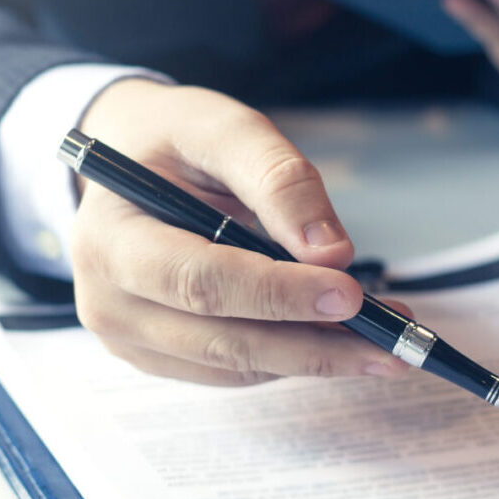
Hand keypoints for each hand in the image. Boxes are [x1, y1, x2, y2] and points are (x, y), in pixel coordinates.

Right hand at [71, 79, 408, 384]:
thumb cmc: (172, 141)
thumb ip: (277, 179)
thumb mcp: (222, 128)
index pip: (199, 281)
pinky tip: (337, 336)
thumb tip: (334, 253)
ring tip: (382, 338)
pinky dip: (290, 356)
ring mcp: (128, 338)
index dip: (277, 294)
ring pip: (235, 366)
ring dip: (314, 357)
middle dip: (314, 345)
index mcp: (109, 238)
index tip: (349, 294)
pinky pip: (233, 371)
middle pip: (222, 340)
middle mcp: (107, 300)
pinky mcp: (157, 357)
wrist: (127, 165)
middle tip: (391, 345)